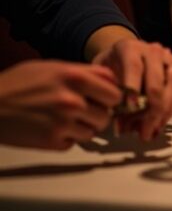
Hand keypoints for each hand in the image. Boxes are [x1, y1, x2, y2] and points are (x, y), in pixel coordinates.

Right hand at [0, 60, 121, 149]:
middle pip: (107, 114)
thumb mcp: (51, 67)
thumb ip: (83, 72)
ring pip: (93, 131)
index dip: (109, 96)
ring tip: (63, 119)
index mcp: (74, 77)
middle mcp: (72, 100)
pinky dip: (66, 139)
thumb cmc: (17, 83)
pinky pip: (73, 143)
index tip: (102, 99)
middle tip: (84, 111)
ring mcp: (63, 122)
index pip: (115, 91)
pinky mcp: (51, 141)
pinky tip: (50, 128)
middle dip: (98, 113)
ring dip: (82, 127)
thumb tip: (109, 79)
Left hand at [92, 39, 171, 140]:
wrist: (122, 57)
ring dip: (165, 112)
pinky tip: (161, 122)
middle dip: (152, 110)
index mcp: (130, 48)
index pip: (134, 67)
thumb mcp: (101, 77)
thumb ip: (110, 95)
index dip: (133, 88)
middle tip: (143, 132)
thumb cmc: (109, 69)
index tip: (130, 108)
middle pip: (158, 80)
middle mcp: (154, 51)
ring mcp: (170, 60)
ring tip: (152, 130)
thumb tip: (121, 122)